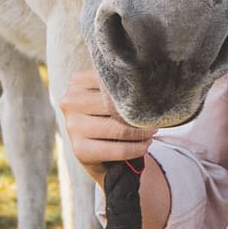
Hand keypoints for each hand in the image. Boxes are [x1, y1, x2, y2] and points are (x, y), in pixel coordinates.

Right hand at [61, 69, 156, 187]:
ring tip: (152, 131)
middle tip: (157, 116)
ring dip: (142, 132)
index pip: (111, 80)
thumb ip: (120, 82)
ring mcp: (72, 126)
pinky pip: (118, 149)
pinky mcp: (80, 150)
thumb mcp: (109, 93)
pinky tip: (144, 144)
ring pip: (119, 129)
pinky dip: (137, 148)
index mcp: (77, 81)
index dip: (136, 88)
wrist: (96, 149)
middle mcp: (70, 101)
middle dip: (141, 113)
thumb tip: (149, 78)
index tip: (153, 93)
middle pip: (116, 105)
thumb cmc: (107, 113)